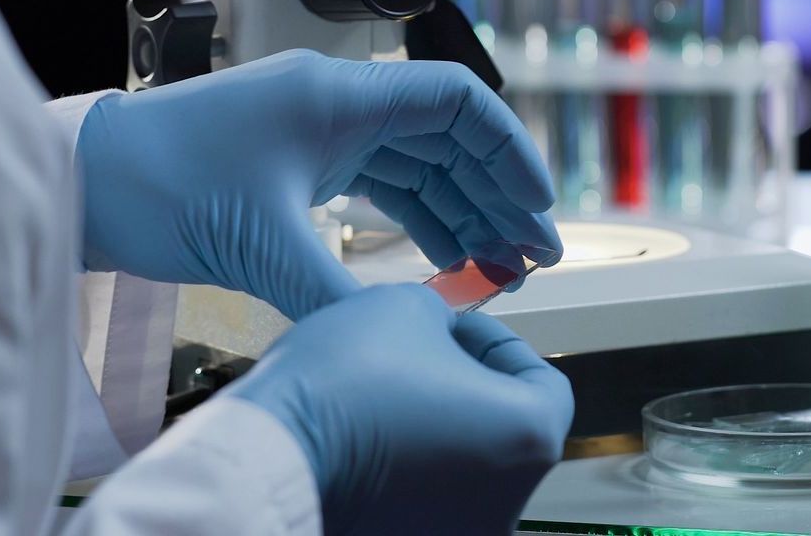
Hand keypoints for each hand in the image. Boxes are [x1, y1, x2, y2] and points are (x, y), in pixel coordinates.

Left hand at [77, 50, 560, 320]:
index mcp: (340, 95)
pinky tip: (448, 261)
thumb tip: (399, 333)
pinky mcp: (304, 163)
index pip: (456, 101)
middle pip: (448, 140)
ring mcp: (322, 133)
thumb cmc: (159, 184)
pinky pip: (383, 187)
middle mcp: (341, 104)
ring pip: (420, 167)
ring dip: (464, 213)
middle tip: (537, 253)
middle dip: (498, 195)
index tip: (537, 202)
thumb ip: (336, 288)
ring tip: (504, 268)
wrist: (88, 181)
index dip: (507, 149)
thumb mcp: (259, 243)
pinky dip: (420, 222)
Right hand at [229, 285, 572, 535]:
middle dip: (466, 387)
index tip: (457, 326)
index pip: (543, 382)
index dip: (499, 344)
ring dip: (436, 429)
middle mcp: (507, 504)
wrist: (267, 457)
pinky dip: (406, 473)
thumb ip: (446, 318)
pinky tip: (365, 439)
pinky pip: (421, 504)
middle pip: (505, 432)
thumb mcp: (407, 306)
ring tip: (384, 395)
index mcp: (529, 439)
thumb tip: (443, 335)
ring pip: (463, 472)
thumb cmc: (347, 377)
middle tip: (419, 354)